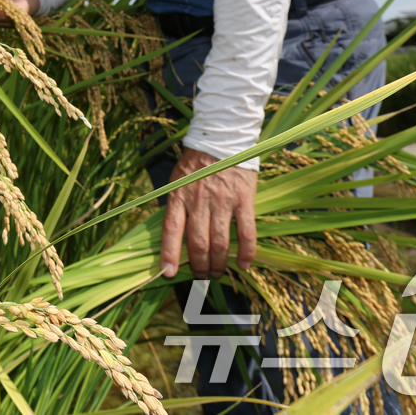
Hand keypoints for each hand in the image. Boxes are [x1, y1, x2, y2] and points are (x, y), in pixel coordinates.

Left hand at [159, 147, 256, 278]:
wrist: (222, 139)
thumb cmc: (196, 162)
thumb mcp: (177, 180)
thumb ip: (176, 204)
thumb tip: (174, 234)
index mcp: (179, 196)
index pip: (172, 230)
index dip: (169, 254)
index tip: (169, 272)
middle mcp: (199, 201)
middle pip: (198, 243)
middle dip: (199, 265)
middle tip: (201, 275)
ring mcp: (223, 202)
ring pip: (220, 242)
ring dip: (218, 263)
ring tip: (217, 272)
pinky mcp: (244, 200)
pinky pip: (246, 232)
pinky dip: (246, 252)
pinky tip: (243, 264)